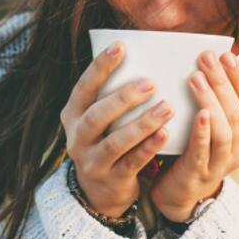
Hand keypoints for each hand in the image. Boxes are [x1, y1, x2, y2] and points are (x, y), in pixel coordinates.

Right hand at [60, 42, 174, 217]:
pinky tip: (165, 134)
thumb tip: (142, 58)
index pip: (84, 88)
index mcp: (72, 116)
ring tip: (166, 107)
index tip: (121, 46)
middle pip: (97, 115)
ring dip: (142, 123)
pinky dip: (148, 147)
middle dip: (123, 97)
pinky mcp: (111, 180)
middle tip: (151, 83)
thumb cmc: (106, 141)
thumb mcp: (99, 120)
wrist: (100, 192)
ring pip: (116, 141)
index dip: (100, 67)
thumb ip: (111, 96)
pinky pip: (131, 162)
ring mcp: (92, 162)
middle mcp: (77, 138)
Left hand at [149, 50, 238, 221]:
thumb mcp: (212, 128)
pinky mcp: (198, 174)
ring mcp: (220, 165)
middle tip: (206, 58)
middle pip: (237, 113)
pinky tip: (199, 113)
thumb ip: (216, 103)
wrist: (178, 195)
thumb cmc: (194, 152)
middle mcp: (238, 151)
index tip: (228, 56)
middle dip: (223, 82)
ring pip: (224, 130)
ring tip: (196, 77)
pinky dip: (203, 131)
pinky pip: (203, 150)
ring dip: (211, 100)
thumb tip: (210, 64)